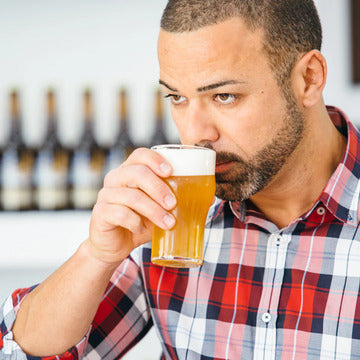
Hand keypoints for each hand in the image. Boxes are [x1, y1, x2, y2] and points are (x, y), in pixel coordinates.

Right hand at [87, 148, 176, 267]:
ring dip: (153, 210)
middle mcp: (115, 178)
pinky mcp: (100, 213)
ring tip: (169, 223)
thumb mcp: (159, 209)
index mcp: (130, 171)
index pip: (140, 155)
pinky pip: (120, 214)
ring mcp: (105, 195)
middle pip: (136, 173)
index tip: (171, 171)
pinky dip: (135, 223)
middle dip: (159, 188)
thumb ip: (176, 201)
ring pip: (131, 196)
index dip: (155, 160)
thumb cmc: (140, 222)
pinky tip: (141, 230)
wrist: (115, 245)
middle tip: (174, 204)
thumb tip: (209, 197)